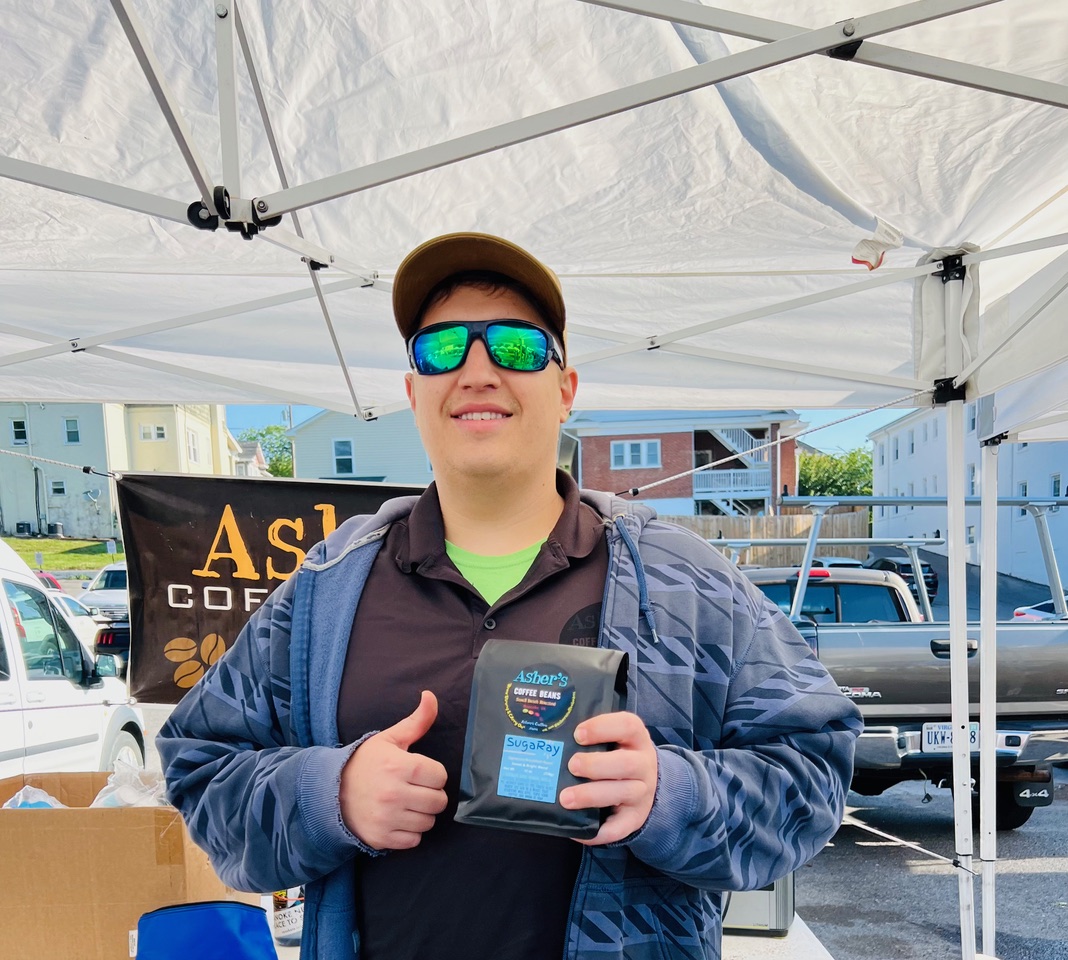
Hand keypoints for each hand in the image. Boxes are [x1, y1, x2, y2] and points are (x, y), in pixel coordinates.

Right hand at [339, 690, 447, 850]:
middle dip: (431, 794)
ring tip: (407, 803)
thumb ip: (417, 721)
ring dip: (422, 814)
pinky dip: (410, 832)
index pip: (440, 776)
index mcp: (398, 766)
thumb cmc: (365, 763)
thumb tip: (431, 696)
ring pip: (428, 822)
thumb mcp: (389, 739)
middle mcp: (393, 793)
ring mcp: (387, 818)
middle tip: (416, 788)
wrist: (330, 791)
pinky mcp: (381, 838)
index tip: (420, 772)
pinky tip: (399, 818)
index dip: (434, 774)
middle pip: (438, 801)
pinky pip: (414, 840)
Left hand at [558, 711, 657, 844]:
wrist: (644, 782)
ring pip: (623, 793)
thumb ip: (590, 736)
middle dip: (595, 765)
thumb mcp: (614, 739)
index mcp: (636, 738)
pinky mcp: (634, 819)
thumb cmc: (617, 754)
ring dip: (591, 796)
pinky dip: (597, 832)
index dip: (602, 728)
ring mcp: (642, 793)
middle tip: (571, 766)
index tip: (578, 734)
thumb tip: (551, 736)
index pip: (627, 726)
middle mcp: (643, 764)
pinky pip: (619, 828)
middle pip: (626, 763)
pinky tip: (575, 829)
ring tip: (565, 799)